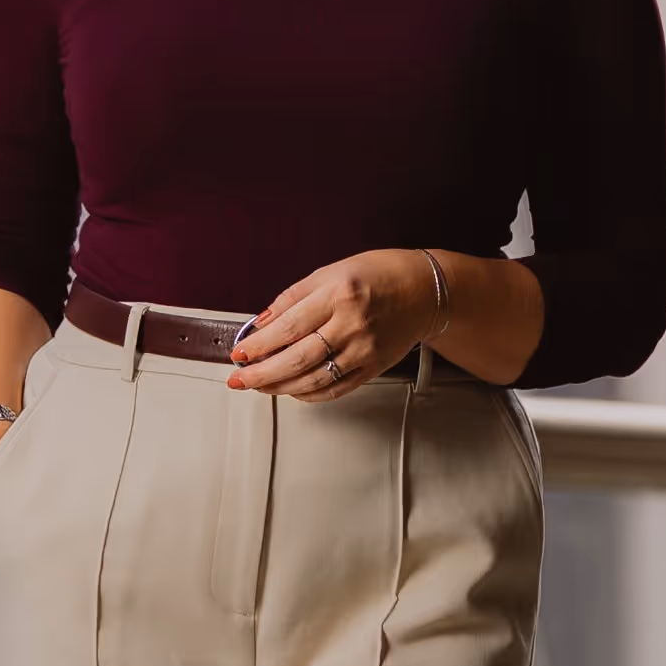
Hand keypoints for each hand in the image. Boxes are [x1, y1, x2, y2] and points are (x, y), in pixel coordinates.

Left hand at [230, 251, 440, 399]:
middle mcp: (352, 324)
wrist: (425, 291)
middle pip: (297, 358)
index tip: (240, 353)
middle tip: (240, 378)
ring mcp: (364, 350)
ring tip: (259, 386)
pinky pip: (335, 389)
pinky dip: (309, 394)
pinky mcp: (374, 368)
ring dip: (280, 387)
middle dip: (262, 373)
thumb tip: (261, 322)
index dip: (258, 345)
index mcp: (339, 294)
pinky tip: (292, 390)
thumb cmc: (380, 275)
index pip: (288, 327)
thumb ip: (293, 297)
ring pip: (314, 379)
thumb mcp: (332, 271)